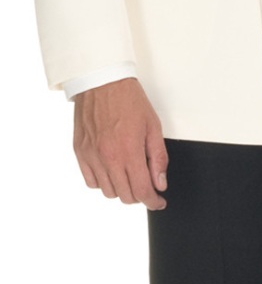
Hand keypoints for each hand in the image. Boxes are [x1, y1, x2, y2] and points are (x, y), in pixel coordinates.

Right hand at [73, 78, 167, 209]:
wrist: (102, 81)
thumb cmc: (128, 99)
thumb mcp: (153, 125)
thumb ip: (158, 157)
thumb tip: (160, 183)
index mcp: (129, 151)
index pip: (142, 191)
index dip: (153, 201)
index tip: (158, 201)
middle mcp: (108, 157)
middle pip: (125, 196)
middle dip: (139, 195)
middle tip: (146, 185)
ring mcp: (92, 156)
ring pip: (108, 192)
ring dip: (121, 188)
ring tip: (128, 174)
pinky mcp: (80, 152)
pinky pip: (91, 181)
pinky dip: (102, 182)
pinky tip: (111, 170)